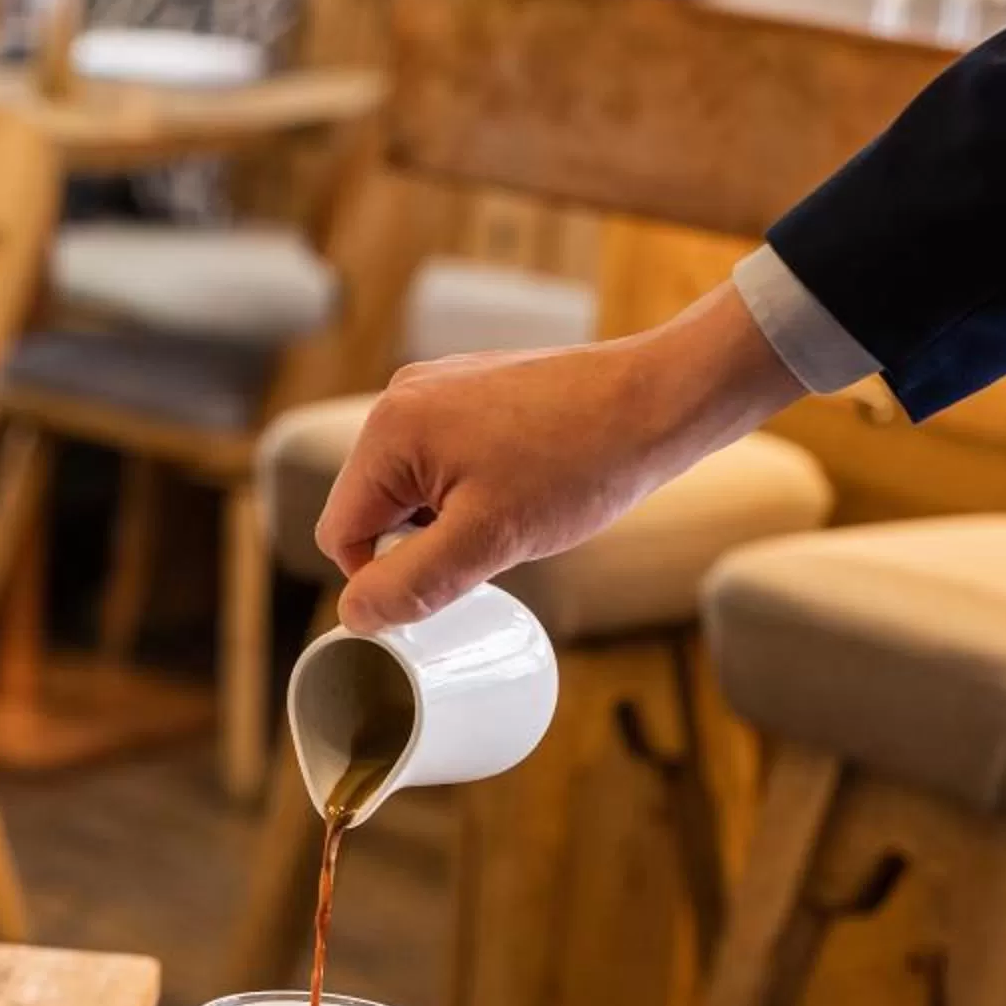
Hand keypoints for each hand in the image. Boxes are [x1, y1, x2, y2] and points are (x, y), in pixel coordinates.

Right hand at [317, 285, 806, 630]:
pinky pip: (444, 460)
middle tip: (491, 545)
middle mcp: (403, 397)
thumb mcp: (489, 542)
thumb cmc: (583, 463)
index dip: (386, 576)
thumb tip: (354, 617)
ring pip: (412, 488)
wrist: (663, 400)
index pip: (342, 533)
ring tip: (515, 513)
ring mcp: (439, 388)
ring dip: (449, 519)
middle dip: (421, 543)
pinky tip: (524, 489)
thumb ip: (410, 585)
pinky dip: (472, 489)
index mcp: (390, 430)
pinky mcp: (473, 390)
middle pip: (374, 508)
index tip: (452, 579)